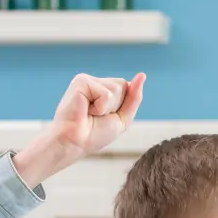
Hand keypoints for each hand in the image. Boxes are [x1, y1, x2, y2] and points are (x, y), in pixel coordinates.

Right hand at [13, 72, 145, 187]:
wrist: (75, 143)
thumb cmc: (95, 134)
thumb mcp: (122, 118)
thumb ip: (134, 97)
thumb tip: (142, 75)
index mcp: (104, 89)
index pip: (128, 88)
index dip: (122, 107)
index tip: (106, 117)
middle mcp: (95, 82)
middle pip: (123, 85)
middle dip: (116, 106)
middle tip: (97, 116)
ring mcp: (87, 80)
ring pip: (117, 88)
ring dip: (107, 107)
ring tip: (90, 113)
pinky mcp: (81, 81)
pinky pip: (105, 93)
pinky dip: (100, 107)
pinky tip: (85, 110)